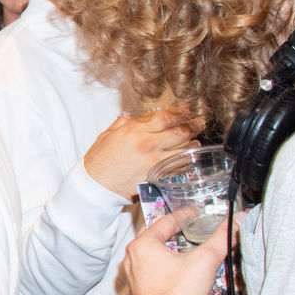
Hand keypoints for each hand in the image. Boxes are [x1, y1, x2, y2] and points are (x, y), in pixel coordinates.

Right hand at [83, 107, 201, 196]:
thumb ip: (121, 123)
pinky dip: (186, 161)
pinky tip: (189, 157)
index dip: (181, 112)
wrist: (95, 184)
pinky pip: (178, 166)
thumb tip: (129, 116)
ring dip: (192, 143)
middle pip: (180, 131)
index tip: (188, 109)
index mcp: (135, 131)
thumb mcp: (107, 135)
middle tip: (200, 122)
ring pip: (183, 149)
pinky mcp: (157, 175)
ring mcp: (154, 161)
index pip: (166, 117)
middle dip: (193, 125)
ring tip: (196, 140)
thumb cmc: (98, 161)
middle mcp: (147, 144)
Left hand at [122, 207, 231, 294]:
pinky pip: (151, 275)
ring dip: (168, 253)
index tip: (195, 215)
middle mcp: (132, 260)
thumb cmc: (178, 294)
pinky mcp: (138, 294)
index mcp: (142, 246)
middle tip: (190, 231)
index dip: (183, 217)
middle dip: (174, 234)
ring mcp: (133, 278)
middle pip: (156, 239)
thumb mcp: (205, 260)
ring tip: (186, 252)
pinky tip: (177, 276)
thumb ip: (223, 238)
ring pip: (152, 258)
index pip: (164, 222)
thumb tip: (236, 221)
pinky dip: (164, 270)